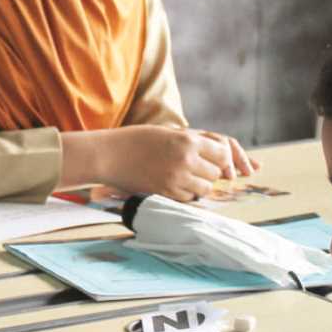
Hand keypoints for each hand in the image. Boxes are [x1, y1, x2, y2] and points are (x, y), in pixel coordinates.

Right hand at [91, 125, 254, 201]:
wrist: (108, 155)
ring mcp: (176, 179)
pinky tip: (173, 184)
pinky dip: (186, 194)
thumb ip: (192, 141)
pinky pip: (188, 198)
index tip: (215, 161)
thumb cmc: (136, 139)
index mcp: (187, 141)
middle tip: (195, 168)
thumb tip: (218, 151)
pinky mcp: (165, 193)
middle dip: (209, 172)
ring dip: (199, 184)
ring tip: (184, 176)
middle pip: (215, 173)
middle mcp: (185, 160)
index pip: (222, 154)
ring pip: (204, 189)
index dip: (221, 159)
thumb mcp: (168, 132)